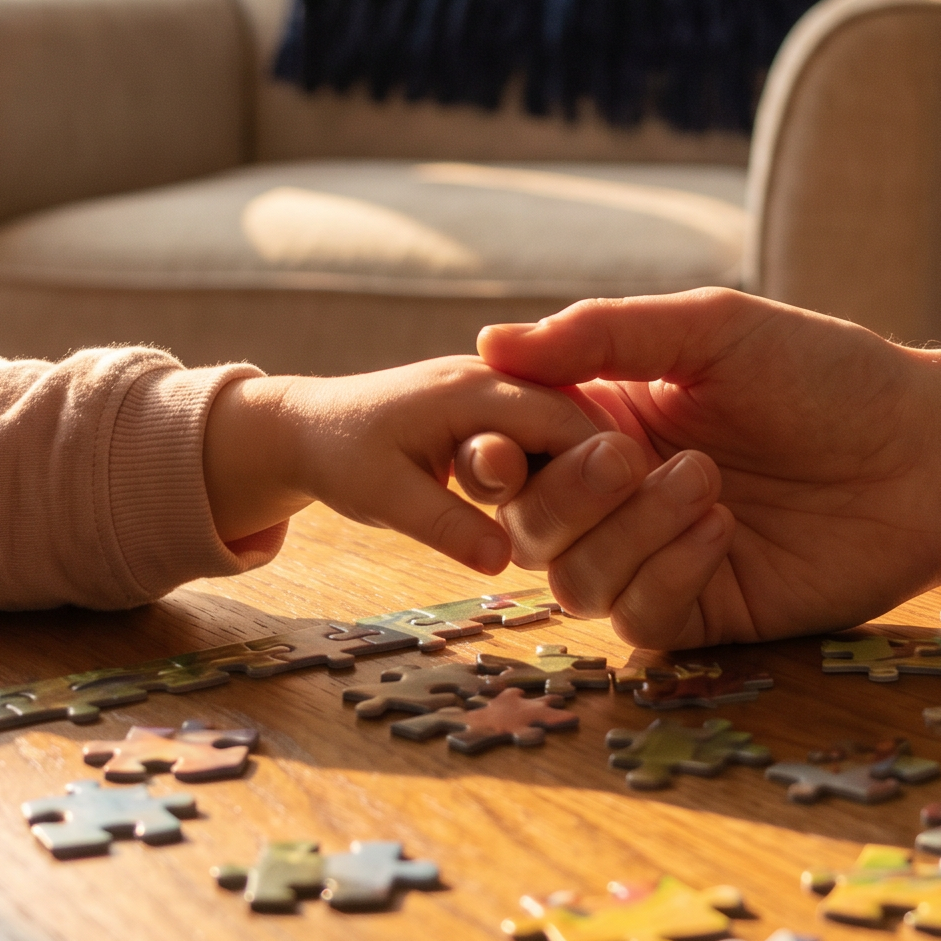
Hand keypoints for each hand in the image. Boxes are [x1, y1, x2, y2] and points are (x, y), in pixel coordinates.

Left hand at [203, 358, 598, 575]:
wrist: (307, 424)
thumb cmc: (341, 456)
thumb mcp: (383, 498)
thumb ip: (444, 526)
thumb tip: (502, 561)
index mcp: (473, 390)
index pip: (564, 421)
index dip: (602, 467)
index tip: (633, 516)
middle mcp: (494, 378)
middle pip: (576, 418)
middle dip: (601, 468)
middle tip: (633, 526)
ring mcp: (497, 388)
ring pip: (564, 423)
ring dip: (583, 466)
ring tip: (607, 521)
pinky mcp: (495, 405)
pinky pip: (543, 428)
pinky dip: (560, 462)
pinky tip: (574, 505)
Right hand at [466, 289, 940, 647]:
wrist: (929, 449)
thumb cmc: (828, 374)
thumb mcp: (715, 329)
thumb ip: (605, 334)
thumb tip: (489, 341)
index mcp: (609, 417)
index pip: (510, 449)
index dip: (493, 452)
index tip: (503, 441)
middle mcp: (621, 495)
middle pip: (528, 525)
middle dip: (567, 494)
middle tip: (636, 454)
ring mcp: (660, 558)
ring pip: (573, 583)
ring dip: (628, 533)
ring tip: (709, 484)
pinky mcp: (707, 613)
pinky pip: (640, 619)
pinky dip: (666, 574)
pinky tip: (723, 532)